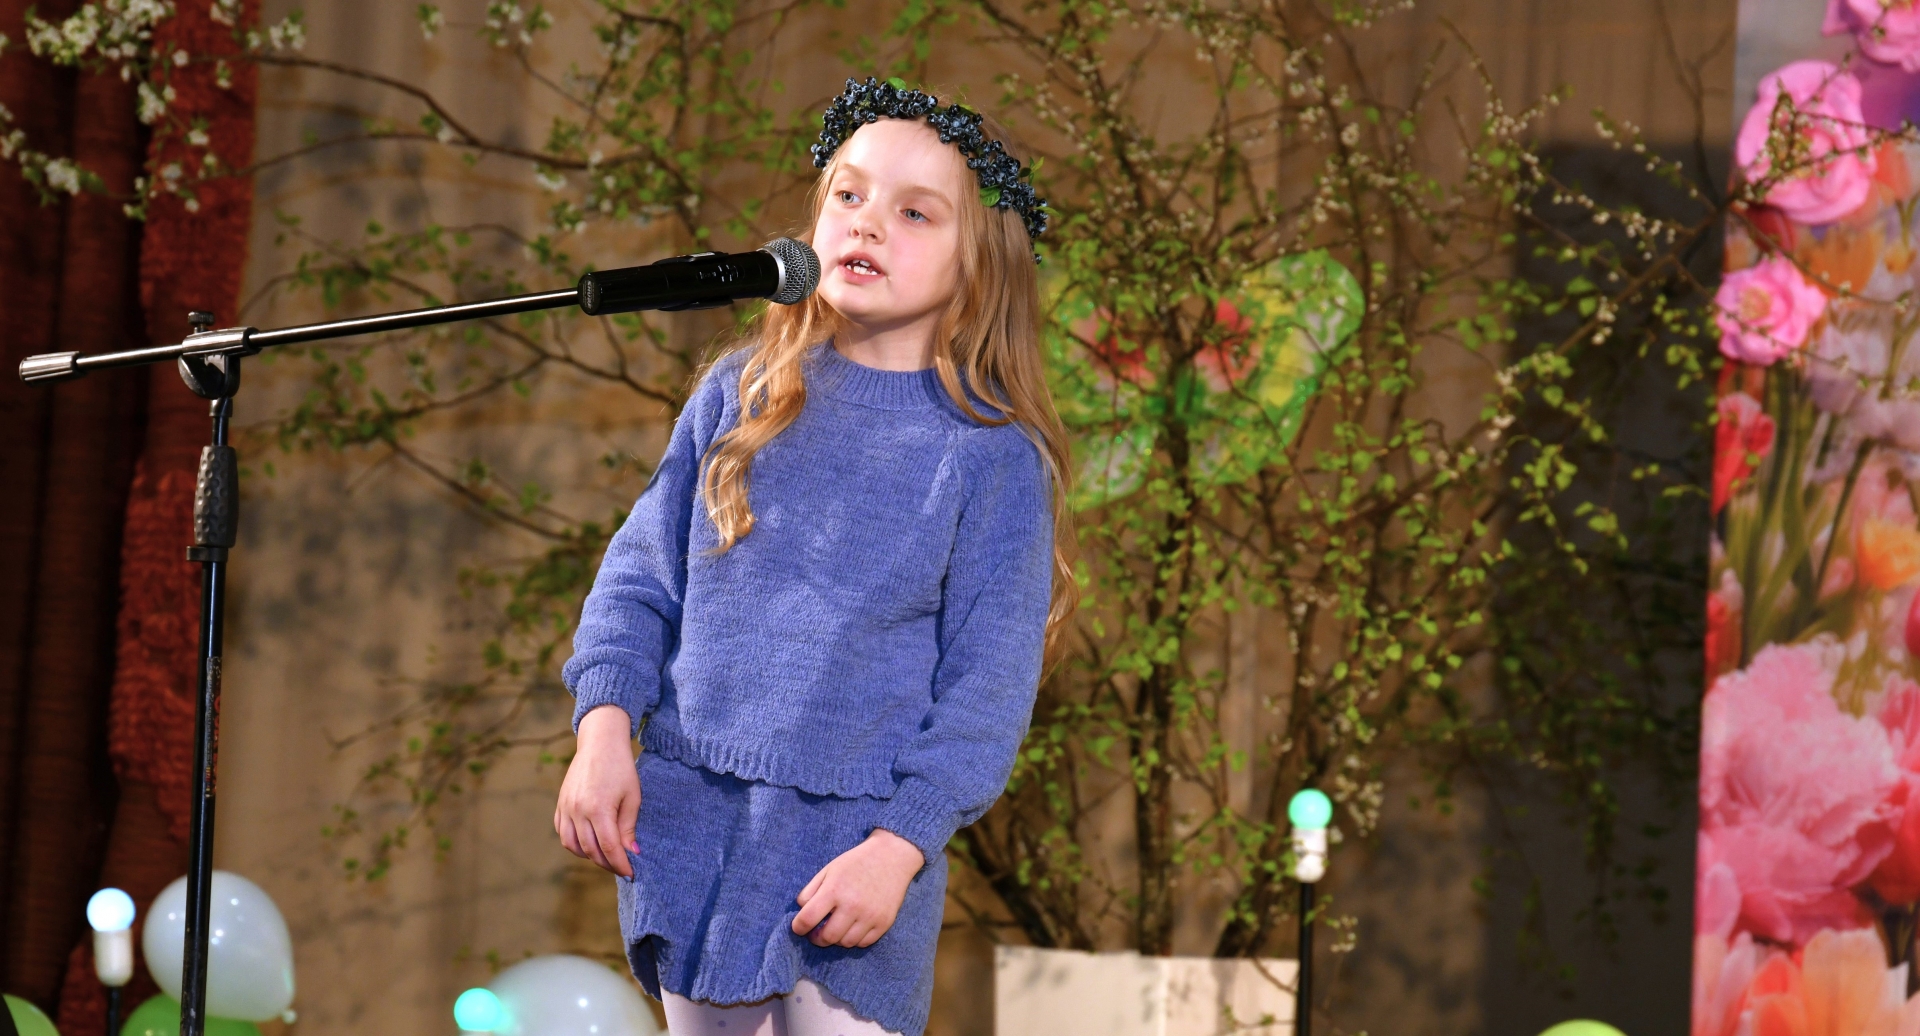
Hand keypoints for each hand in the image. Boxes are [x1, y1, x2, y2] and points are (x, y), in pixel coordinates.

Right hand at [554, 705, 639, 877]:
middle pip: (590, 850)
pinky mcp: (560, 803)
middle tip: (621, 867)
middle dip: (607, 863)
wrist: (600, 742)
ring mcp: (566, 807)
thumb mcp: (632, 797)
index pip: (609, 847)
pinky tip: (588, 843)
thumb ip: (629, 827)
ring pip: (572, 845)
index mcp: (598, 808)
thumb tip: (632, 852)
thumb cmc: (621, 767)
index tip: (631, 873)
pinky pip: (562, 832)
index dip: (620, 864)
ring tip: (606, 856)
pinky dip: (574, 843)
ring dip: (589, 856)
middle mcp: (578, 810)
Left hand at [791, 828, 924, 947]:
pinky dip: (854, 939)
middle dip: (817, 938)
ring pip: (845, 943)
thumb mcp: (829, 869)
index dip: (798, 927)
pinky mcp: (884, 923)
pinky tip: (853, 927)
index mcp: (834, 890)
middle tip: (816, 932)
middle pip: (827, 937)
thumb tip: (801, 912)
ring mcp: (870, 916)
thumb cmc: (856, 862)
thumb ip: (810, 890)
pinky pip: (863, 943)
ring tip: (836, 928)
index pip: (808, 919)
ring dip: (837, 939)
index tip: (798, 928)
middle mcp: (852, 906)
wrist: (892, 857)